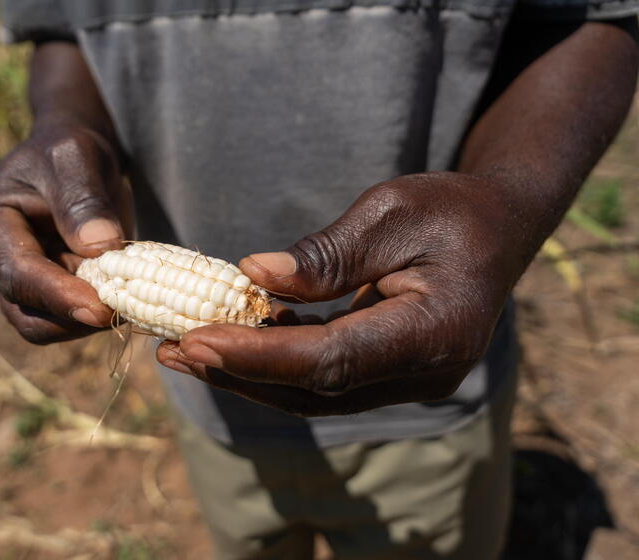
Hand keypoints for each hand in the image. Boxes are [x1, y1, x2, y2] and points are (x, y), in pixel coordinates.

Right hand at [0, 125, 129, 343]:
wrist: (79, 159)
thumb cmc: (69, 149)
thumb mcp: (75, 157)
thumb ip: (83, 200)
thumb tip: (100, 248)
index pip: (17, 275)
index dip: (58, 296)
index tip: (100, 308)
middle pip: (27, 316)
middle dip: (73, 318)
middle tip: (123, 306)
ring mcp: (24, 285)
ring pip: (51, 326)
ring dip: (90, 319)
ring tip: (129, 291)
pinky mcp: (52, 295)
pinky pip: (73, 319)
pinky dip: (101, 313)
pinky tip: (130, 291)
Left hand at [158, 172, 526, 415]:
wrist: (499, 228)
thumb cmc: (451, 209)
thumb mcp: (391, 211)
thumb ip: (328, 255)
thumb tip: (252, 276)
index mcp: (435, 332)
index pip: (332, 360)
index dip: (259, 356)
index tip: (195, 341)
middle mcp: (424, 373)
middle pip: (314, 389)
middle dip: (238, 372)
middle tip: (171, 351)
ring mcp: (408, 380)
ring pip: (313, 393)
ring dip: (247, 373)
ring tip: (182, 349)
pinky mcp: (389, 373)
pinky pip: (323, 378)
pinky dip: (273, 362)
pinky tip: (229, 340)